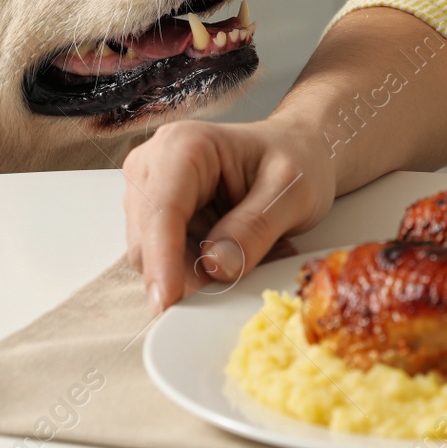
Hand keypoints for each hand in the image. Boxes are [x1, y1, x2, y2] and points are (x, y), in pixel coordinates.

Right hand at [123, 116, 337, 314]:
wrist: (298, 150)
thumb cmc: (297, 158)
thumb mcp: (292, 192)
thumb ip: (255, 228)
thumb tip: (216, 266)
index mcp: (183, 146)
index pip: (161, 211)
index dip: (162, 260)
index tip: (169, 301)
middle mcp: (154, 166)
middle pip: (148, 242)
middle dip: (189, 272)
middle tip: (249, 272)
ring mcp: (151, 194)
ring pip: (154, 259)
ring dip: (200, 272)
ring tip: (255, 252)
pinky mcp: (158, 219)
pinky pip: (168, 262)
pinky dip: (202, 269)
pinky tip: (239, 252)